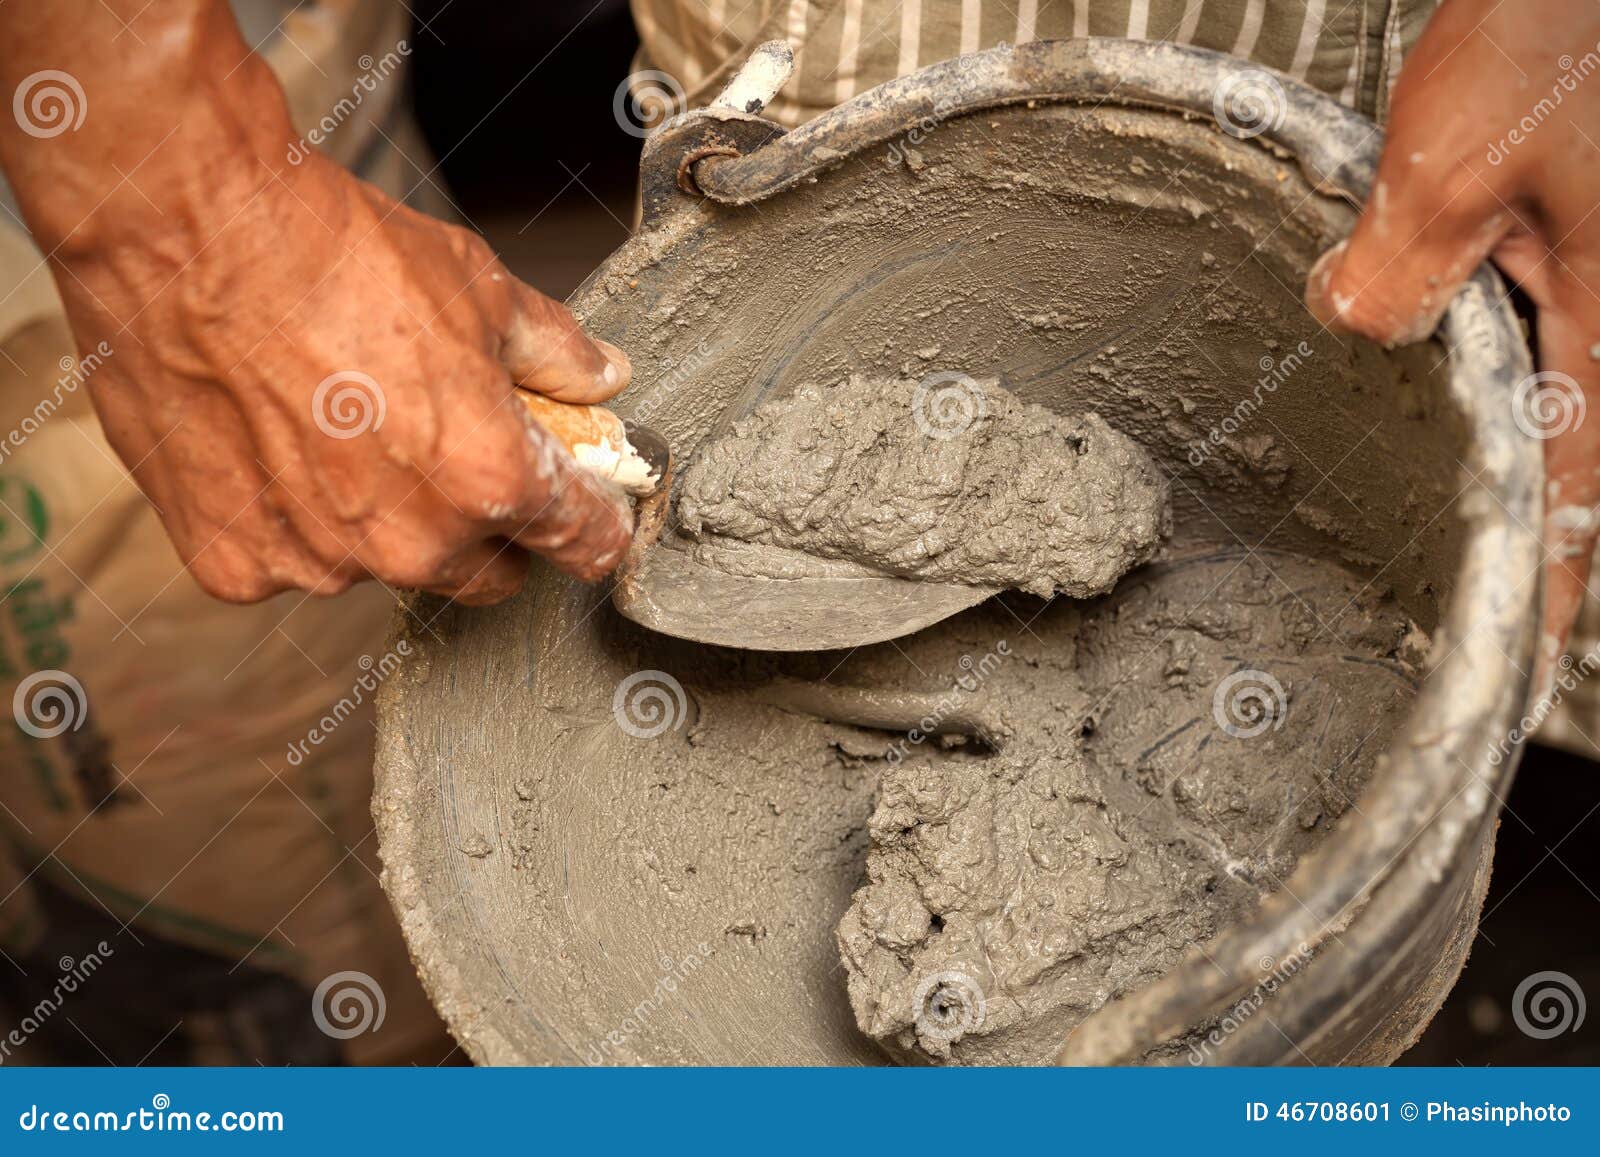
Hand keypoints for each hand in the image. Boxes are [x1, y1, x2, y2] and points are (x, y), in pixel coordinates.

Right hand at [0, 1, 632, 605]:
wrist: (193, 234)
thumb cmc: (337, 255)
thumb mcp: (481, 290)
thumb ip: (555, 354)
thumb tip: (601, 377)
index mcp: (491, 479)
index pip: (580, 545)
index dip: (591, 526)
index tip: (585, 516)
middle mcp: (413, 543)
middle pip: (488, 576)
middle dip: (488, 530)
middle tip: (453, 459)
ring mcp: (321, 563)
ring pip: (385, 569)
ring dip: (383, 525)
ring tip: (344, 432)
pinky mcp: (238, 564)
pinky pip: (290, 561)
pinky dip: (290, 521)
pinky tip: (273, 447)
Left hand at [1305, 0, 1599, 680]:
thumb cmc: (1567, 32)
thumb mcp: (1453, 163)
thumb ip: (1398, 270)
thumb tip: (1354, 321)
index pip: (1578, 490)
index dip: (1552, 584)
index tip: (1526, 662)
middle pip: (1576, 453)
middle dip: (1529, 525)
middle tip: (1460, 591)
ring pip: (1561, 393)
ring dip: (1512, 449)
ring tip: (1450, 506)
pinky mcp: (1585, 243)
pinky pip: (1552, 333)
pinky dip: (1501, 368)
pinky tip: (1453, 366)